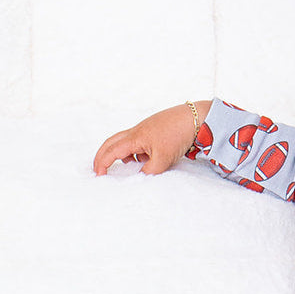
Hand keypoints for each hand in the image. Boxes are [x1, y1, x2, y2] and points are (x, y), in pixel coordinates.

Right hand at [92, 102, 208, 175]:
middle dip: (102, 155)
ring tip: (127, 165)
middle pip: (111, 142)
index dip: (103, 163)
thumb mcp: (163, 159)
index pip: (112, 151)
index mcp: (135, 138)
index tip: (99, 175)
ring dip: (120, 153)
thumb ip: (149, 171)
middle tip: (98, 168)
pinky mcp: (154, 129)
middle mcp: (136, 131)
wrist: (195, 118)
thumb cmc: (178, 134)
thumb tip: (141, 176)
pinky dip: (135, 150)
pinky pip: (137, 140)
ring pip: (124, 141)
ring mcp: (145, 129)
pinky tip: (146, 158)